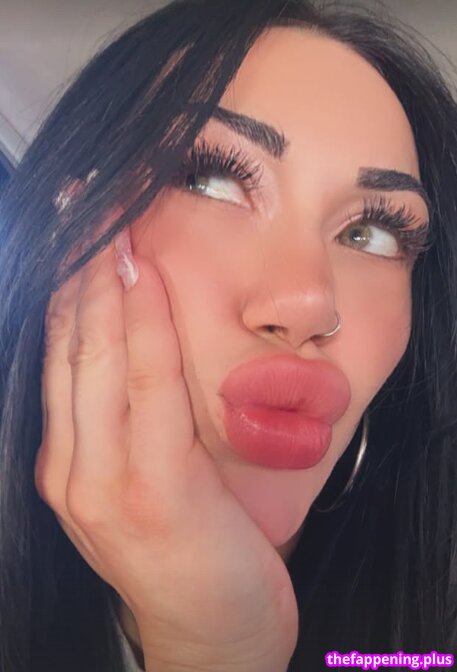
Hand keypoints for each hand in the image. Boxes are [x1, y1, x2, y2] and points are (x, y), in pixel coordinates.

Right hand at [34, 222, 297, 671]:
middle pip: (70, 347)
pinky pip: (146, 389)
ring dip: (103, 281)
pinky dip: (144, 326)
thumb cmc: (191, 548)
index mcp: (68, 464)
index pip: (62, 357)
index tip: (76, 229)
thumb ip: (131, 421)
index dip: (67, 287)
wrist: (214, 632)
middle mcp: (72, 470)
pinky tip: (142, 279)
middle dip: (77, 267)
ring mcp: (104, 484)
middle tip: (82, 200)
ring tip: (106, 220)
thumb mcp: (149, 479)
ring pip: (98, 359)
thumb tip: (134, 342)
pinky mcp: (153, 491)